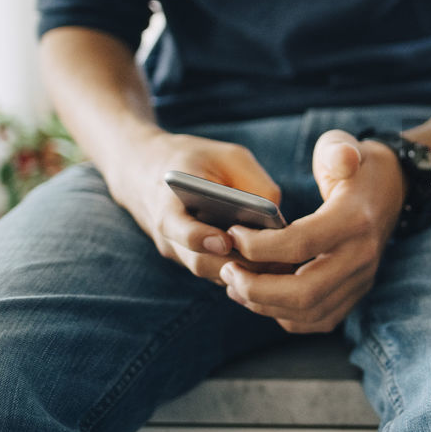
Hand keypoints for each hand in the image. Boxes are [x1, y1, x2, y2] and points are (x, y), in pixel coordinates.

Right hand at [106, 132, 281, 283]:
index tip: (226, 241)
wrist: (146, 168)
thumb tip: (279, 221)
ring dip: (248, 273)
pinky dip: (245, 273)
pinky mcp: (193, 261)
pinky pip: (220, 274)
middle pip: (202, 262)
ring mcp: (179, 253)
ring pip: (214, 274)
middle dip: (240, 264)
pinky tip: (277, 266)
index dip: (200, 239)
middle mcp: (169, 236)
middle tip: (276, 262)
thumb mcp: (228, 156)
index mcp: (169, 203)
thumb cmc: (195, 159)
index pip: (179, 230)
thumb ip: (253, 183)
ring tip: (284, 266)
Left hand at [223, 130, 405, 333]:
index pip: (301, 244)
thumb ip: (338, 150)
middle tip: (227, 271)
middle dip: (256, 288)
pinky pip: (320, 320)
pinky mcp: (357, 292)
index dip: (260, 245)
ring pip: (309, 312)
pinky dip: (286, 316)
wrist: (393, 189)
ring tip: (236, 285)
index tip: (232, 233)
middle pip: (305, 291)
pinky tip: (262, 297)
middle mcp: (362, 256)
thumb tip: (341, 160)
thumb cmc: (358, 165)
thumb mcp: (346, 146)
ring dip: (265, 306)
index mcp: (355, 220)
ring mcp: (362, 278)